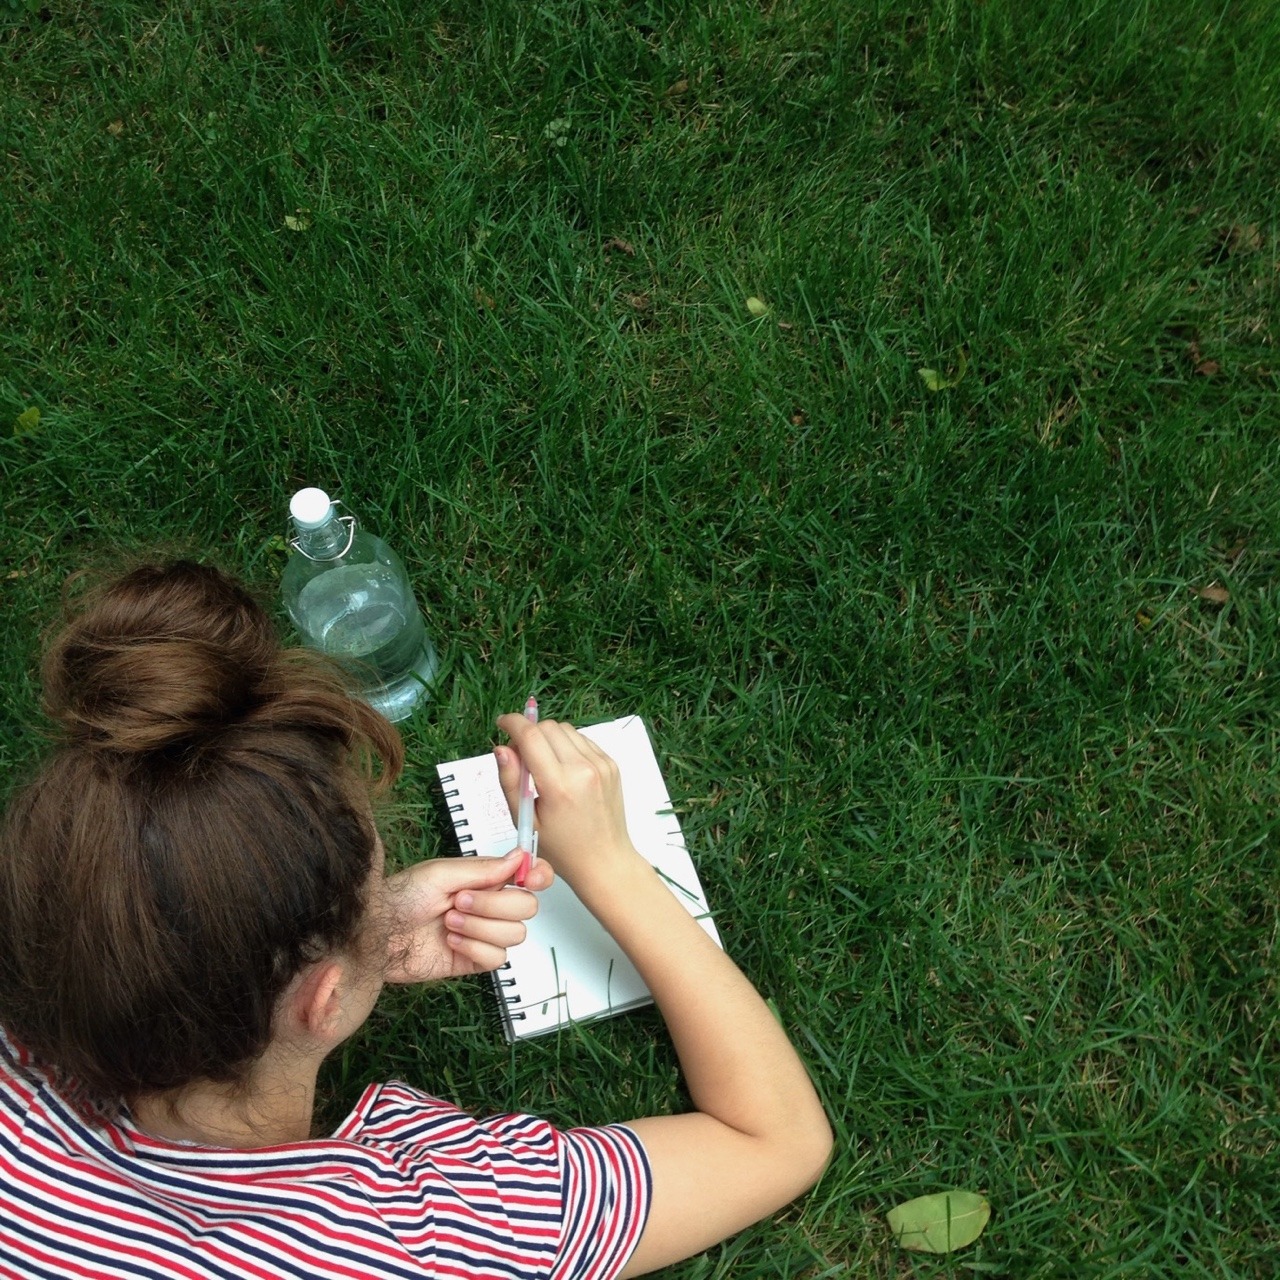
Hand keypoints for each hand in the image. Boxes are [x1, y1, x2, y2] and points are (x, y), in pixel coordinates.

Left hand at [382, 852, 553, 981]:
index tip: (531, 879)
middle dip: (495, 904)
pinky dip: (474, 948)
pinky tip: (450, 942)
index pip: (528, 877)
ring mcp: (483, 934)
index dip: (538, 877)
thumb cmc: (400, 897)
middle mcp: (488, 906)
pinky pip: (497, 959)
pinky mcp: (473, 960)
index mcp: (485, 880)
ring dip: (479, 927)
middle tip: (460, 901)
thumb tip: (518, 856)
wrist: (377, 934)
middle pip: (526, 907)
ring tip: (449, 922)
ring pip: (515, 934)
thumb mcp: (440, 873)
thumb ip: (484, 868)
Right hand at [495, 715, 643, 893]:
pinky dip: (566, 745)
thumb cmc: (563, 849)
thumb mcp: (525, 820)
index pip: (531, 736)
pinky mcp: (611, 764)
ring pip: (566, 729)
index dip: (513, 723)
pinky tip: (562, 768)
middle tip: (520, 756)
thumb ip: (510, 782)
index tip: (502, 724)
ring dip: (548, 738)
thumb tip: (501, 749)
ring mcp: (601, 764)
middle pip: (548, 727)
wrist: (605, 860)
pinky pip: (582, 740)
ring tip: (542, 765)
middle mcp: (583, 769)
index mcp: (559, 786)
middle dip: (529, 733)